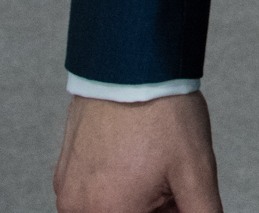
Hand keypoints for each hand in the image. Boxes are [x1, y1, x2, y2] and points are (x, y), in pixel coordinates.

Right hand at [53, 94, 221, 212]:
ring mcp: (67, 190)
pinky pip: (90, 193)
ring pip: (108, 208)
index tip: (176, 195)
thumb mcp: (196, 169)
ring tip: (150, 162)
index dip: (168, 210)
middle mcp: (80, 209)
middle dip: (151, 206)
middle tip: (167, 177)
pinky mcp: (62, 172)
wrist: (129, 61)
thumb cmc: (162, 111)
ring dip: (131, 199)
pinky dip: (111, 184)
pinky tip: (131, 155)